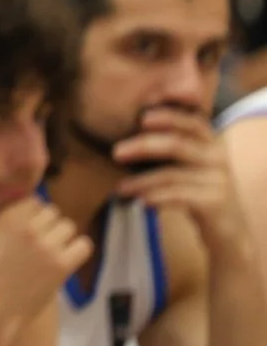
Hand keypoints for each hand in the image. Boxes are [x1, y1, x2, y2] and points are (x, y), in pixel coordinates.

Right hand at [0, 197, 91, 327]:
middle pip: (52, 212)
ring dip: (62, 235)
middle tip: (41, 238)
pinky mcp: (63, 265)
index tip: (28, 224)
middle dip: (47, 223)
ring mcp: (48, 246)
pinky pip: (83, 245)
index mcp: (7, 219)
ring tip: (54, 248)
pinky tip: (66, 257)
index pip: (33, 201)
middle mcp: (30, 228)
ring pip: (68, 226)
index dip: (32, 212)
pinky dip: (77, 249)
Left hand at [117, 105, 247, 249]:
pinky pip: (179, 196)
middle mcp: (217, 156)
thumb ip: (168, 145)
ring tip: (121, 189)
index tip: (142, 117)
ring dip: (141, 181)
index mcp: (209, 141)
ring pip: (172, 174)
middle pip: (176, 145)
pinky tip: (142, 202)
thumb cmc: (196, 190)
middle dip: (142, 146)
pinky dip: (157, 197)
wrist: (228, 229)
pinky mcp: (216, 202)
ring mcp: (219, 179)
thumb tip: (125, 131)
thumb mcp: (186, 164)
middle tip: (116, 153)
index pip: (190, 121)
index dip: (168, 116)